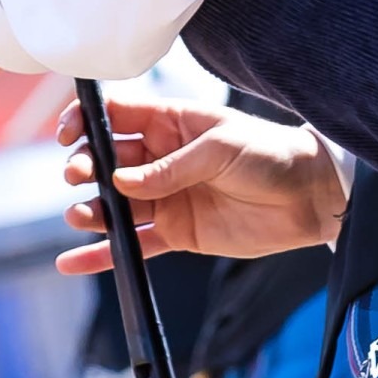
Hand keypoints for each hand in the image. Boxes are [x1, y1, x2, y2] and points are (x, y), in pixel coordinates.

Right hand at [54, 88, 345, 272]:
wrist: (310, 198)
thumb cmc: (270, 155)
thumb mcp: (220, 148)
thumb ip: (170, 167)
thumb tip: (119, 180)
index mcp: (171, 123)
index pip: (116, 116)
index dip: (86, 122)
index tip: (68, 135)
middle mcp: (161, 159)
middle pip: (106, 161)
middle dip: (85, 167)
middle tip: (81, 176)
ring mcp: (167, 197)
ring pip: (114, 205)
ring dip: (90, 211)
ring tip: (82, 216)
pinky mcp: (178, 232)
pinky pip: (133, 244)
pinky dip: (102, 255)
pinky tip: (71, 262)